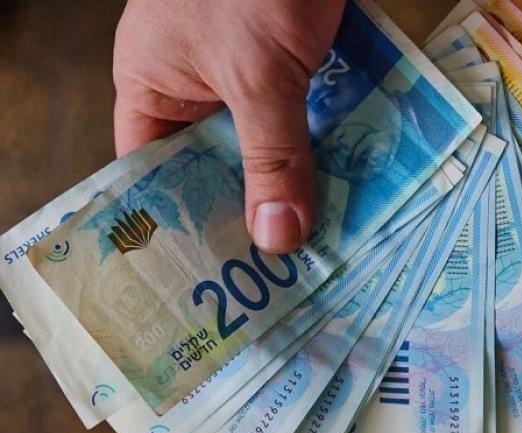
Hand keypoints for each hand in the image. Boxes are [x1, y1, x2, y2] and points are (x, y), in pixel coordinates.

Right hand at [113, 0, 345, 252]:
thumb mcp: (257, 74)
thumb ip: (270, 154)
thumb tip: (278, 238)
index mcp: (155, 86)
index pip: (159, 172)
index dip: (186, 223)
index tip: (218, 275)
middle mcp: (199, 84)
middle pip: (224, 165)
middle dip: (257, 209)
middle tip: (288, 271)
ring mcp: (251, 71)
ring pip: (275, 142)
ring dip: (303, 179)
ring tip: (330, 242)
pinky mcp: (299, 60)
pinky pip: (311, 115)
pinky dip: (332, 144)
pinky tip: (358, 187)